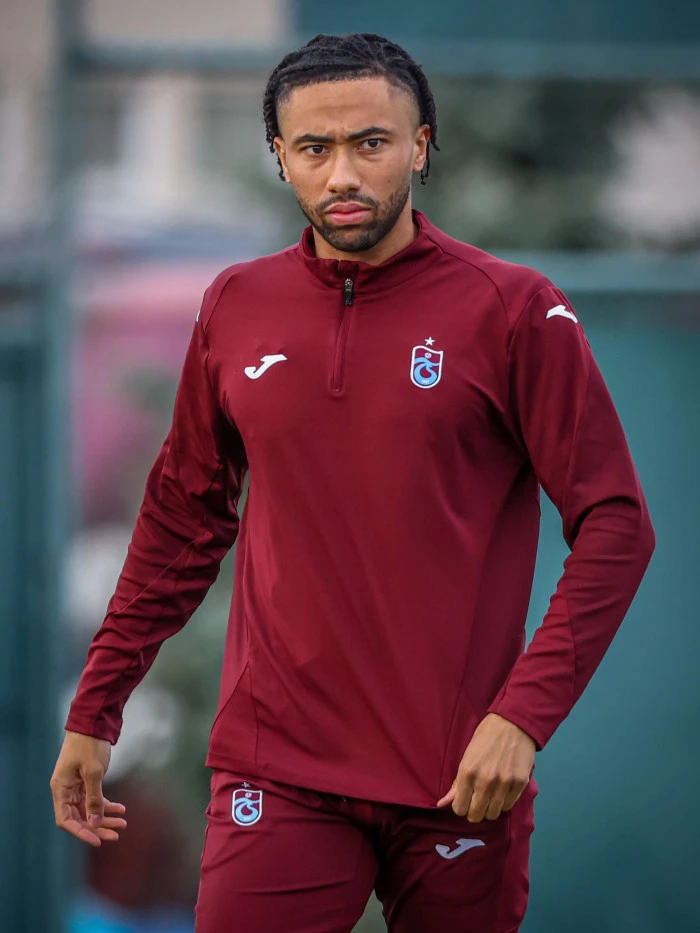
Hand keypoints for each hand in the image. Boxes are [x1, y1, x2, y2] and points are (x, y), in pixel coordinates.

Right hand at [50, 731, 126, 846]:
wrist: (93, 723)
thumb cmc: (89, 745)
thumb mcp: (93, 772)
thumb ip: (94, 798)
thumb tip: (95, 823)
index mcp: (60, 789)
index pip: (66, 820)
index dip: (81, 832)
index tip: (97, 840)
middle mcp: (66, 790)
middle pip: (79, 817)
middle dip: (98, 827)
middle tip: (116, 834)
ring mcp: (76, 786)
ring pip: (89, 810)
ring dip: (105, 817)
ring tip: (123, 824)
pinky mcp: (86, 781)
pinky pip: (95, 799)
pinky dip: (107, 805)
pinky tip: (121, 809)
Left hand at [437, 713, 535, 821]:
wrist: (513, 723)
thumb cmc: (486, 737)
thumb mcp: (467, 756)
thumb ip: (456, 782)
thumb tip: (441, 804)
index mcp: (467, 772)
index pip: (459, 808)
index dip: (460, 807)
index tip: (464, 801)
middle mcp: (485, 781)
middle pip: (475, 815)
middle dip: (473, 811)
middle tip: (477, 802)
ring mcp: (504, 784)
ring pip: (492, 814)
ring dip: (489, 809)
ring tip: (490, 797)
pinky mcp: (520, 784)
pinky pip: (508, 806)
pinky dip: (503, 802)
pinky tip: (502, 792)